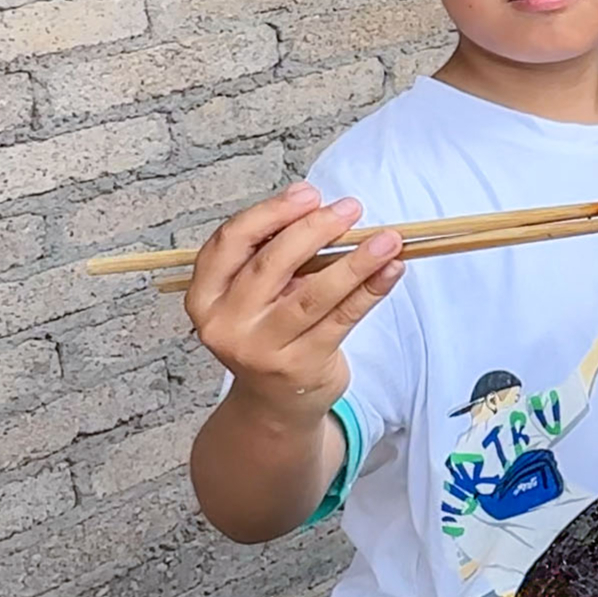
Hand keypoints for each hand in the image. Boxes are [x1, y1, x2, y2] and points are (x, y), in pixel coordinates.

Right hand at [186, 182, 404, 416]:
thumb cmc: (268, 331)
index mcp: (205, 296)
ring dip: (356, 261)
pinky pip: (342, 319)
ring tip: (388, 239)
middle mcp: (226, 324)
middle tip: (350, 208)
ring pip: (313, 294)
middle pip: (271, 264)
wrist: (273, 402)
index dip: (270, 213)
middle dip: (315, 229)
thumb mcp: (255, 293)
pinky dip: (371, 290)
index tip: (308, 194)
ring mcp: (262, 349)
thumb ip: (275, 254)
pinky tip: (392, 270)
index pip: (231, 242)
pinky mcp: (301, 366)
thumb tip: (320, 207)